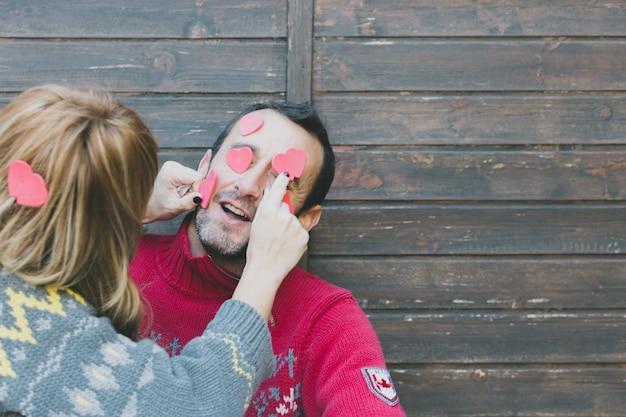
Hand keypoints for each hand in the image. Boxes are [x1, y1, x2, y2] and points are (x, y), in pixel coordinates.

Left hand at [142, 155, 208, 223]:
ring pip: (194, 176)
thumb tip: (200, 196)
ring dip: (191, 187)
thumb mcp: (175, 208)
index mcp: (170, 173)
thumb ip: (188, 202)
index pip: (196, 177)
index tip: (190, 199)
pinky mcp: (175, 168)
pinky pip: (190, 176)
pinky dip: (188, 185)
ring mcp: (173, 165)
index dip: (197, 190)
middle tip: (184, 198)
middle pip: (196, 175)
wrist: (148, 206)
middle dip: (194, 189)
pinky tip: (179, 190)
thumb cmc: (158, 208)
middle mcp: (171, 166)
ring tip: (180, 195)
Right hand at [232, 173, 307, 318]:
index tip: (287, 173)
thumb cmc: (257, 247)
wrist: (266, 268)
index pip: (278, 189)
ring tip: (279, 241)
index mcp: (269, 211)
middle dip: (281, 214)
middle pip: (286, 207)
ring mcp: (296, 225)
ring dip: (288, 227)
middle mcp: (284, 215)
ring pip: (293, 220)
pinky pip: (300, 231)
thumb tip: (271, 191)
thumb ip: (266, 206)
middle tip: (273, 231)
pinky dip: (295, 237)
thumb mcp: (257, 223)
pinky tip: (286, 246)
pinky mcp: (304, 235)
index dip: (282, 180)